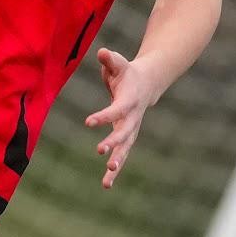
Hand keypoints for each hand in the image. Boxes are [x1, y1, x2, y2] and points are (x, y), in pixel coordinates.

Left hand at [84, 48, 152, 189]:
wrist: (146, 84)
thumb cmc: (127, 72)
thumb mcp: (119, 63)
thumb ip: (110, 59)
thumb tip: (102, 52)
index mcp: (129, 100)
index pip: (116, 110)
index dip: (103, 116)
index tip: (88, 122)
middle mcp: (132, 118)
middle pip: (124, 133)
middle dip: (113, 142)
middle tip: (101, 151)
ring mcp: (131, 130)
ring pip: (125, 150)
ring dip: (116, 164)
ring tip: (107, 181)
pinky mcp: (127, 138)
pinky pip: (121, 155)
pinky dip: (114, 170)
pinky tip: (106, 184)